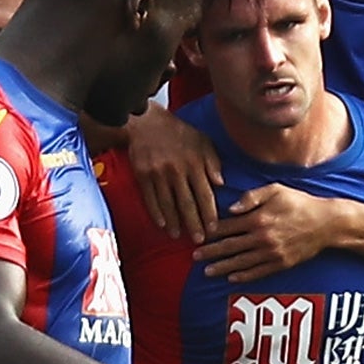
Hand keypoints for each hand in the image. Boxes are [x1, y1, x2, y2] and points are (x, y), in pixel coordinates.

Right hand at [128, 105, 222, 241]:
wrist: (146, 123)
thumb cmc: (179, 133)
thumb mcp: (202, 141)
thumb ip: (213, 162)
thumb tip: (221, 183)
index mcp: (195, 162)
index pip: (205, 194)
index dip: (210, 213)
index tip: (214, 228)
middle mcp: (177, 170)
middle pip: (187, 203)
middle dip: (194, 224)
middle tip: (199, 240)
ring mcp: (158, 173)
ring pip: (168, 203)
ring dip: (175, 222)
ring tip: (179, 236)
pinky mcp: (142, 174)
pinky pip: (150, 198)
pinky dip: (156, 213)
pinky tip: (162, 224)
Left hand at [196, 186, 341, 281]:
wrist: (326, 223)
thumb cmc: (300, 203)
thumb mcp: (276, 190)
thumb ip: (252, 197)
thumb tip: (231, 208)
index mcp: (258, 218)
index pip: (228, 226)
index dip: (211, 232)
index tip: (198, 235)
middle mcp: (262, 238)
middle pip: (230, 246)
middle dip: (211, 252)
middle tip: (195, 256)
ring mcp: (272, 253)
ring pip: (241, 262)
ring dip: (222, 267)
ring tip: (207, 272)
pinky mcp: (281, 263)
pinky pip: (258, 272)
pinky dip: (244, 276)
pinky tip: (231, 278)